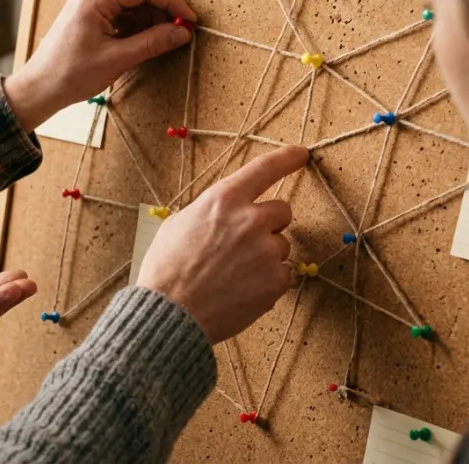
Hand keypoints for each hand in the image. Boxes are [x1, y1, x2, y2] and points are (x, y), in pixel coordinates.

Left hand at [5, 0, 196, 131]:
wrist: (40, 87)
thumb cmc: (70, 74)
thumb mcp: (117, 59)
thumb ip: (152, 43)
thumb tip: (182, 33)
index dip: (171, 1)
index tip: (188, 20)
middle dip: (163, 3)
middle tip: (177, 27)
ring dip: (151, 12)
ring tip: (160, 37)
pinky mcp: (91, 11)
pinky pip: (122, 5)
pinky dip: (137, 18)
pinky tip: (142, 38)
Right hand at [138, 145, 308, 343]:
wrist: (171, 314)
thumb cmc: (167, 269)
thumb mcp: (179, 223)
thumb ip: (211, 211)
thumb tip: (226, 212)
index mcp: (223, 199)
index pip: (264, 169)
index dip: (287, 158)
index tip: (301, 154)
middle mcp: (250, 219)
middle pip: (283, 210)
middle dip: (269, 224)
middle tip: (246, 243)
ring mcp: (267, 250)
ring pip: (282, 245)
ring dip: (266, 255)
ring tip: (235, 274)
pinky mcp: (276, 280)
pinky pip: (283, 274)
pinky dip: (268, 282)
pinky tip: (242, 290)